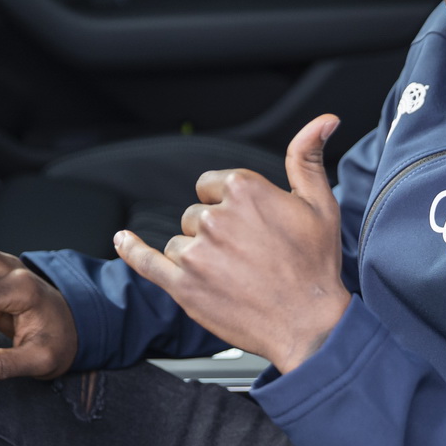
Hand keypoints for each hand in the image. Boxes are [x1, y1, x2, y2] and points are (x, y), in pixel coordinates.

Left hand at [115, 115, 350, 372]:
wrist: (310, 325)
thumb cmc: (316, 265)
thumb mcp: (320, 204)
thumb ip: (307, 157)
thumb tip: (323, 121)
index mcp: (244, 190)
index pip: (212, 187)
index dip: (228, 207)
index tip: (249, 227)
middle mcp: (214, 217)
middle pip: (195, 215)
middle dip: (214, 233)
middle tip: (247, 257)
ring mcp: (195, 253)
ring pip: (180, 242)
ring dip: (197, 256)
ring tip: (233, 276)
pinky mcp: (182, 286)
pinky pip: (145, 262)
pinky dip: (131, 250)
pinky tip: (122, 240)